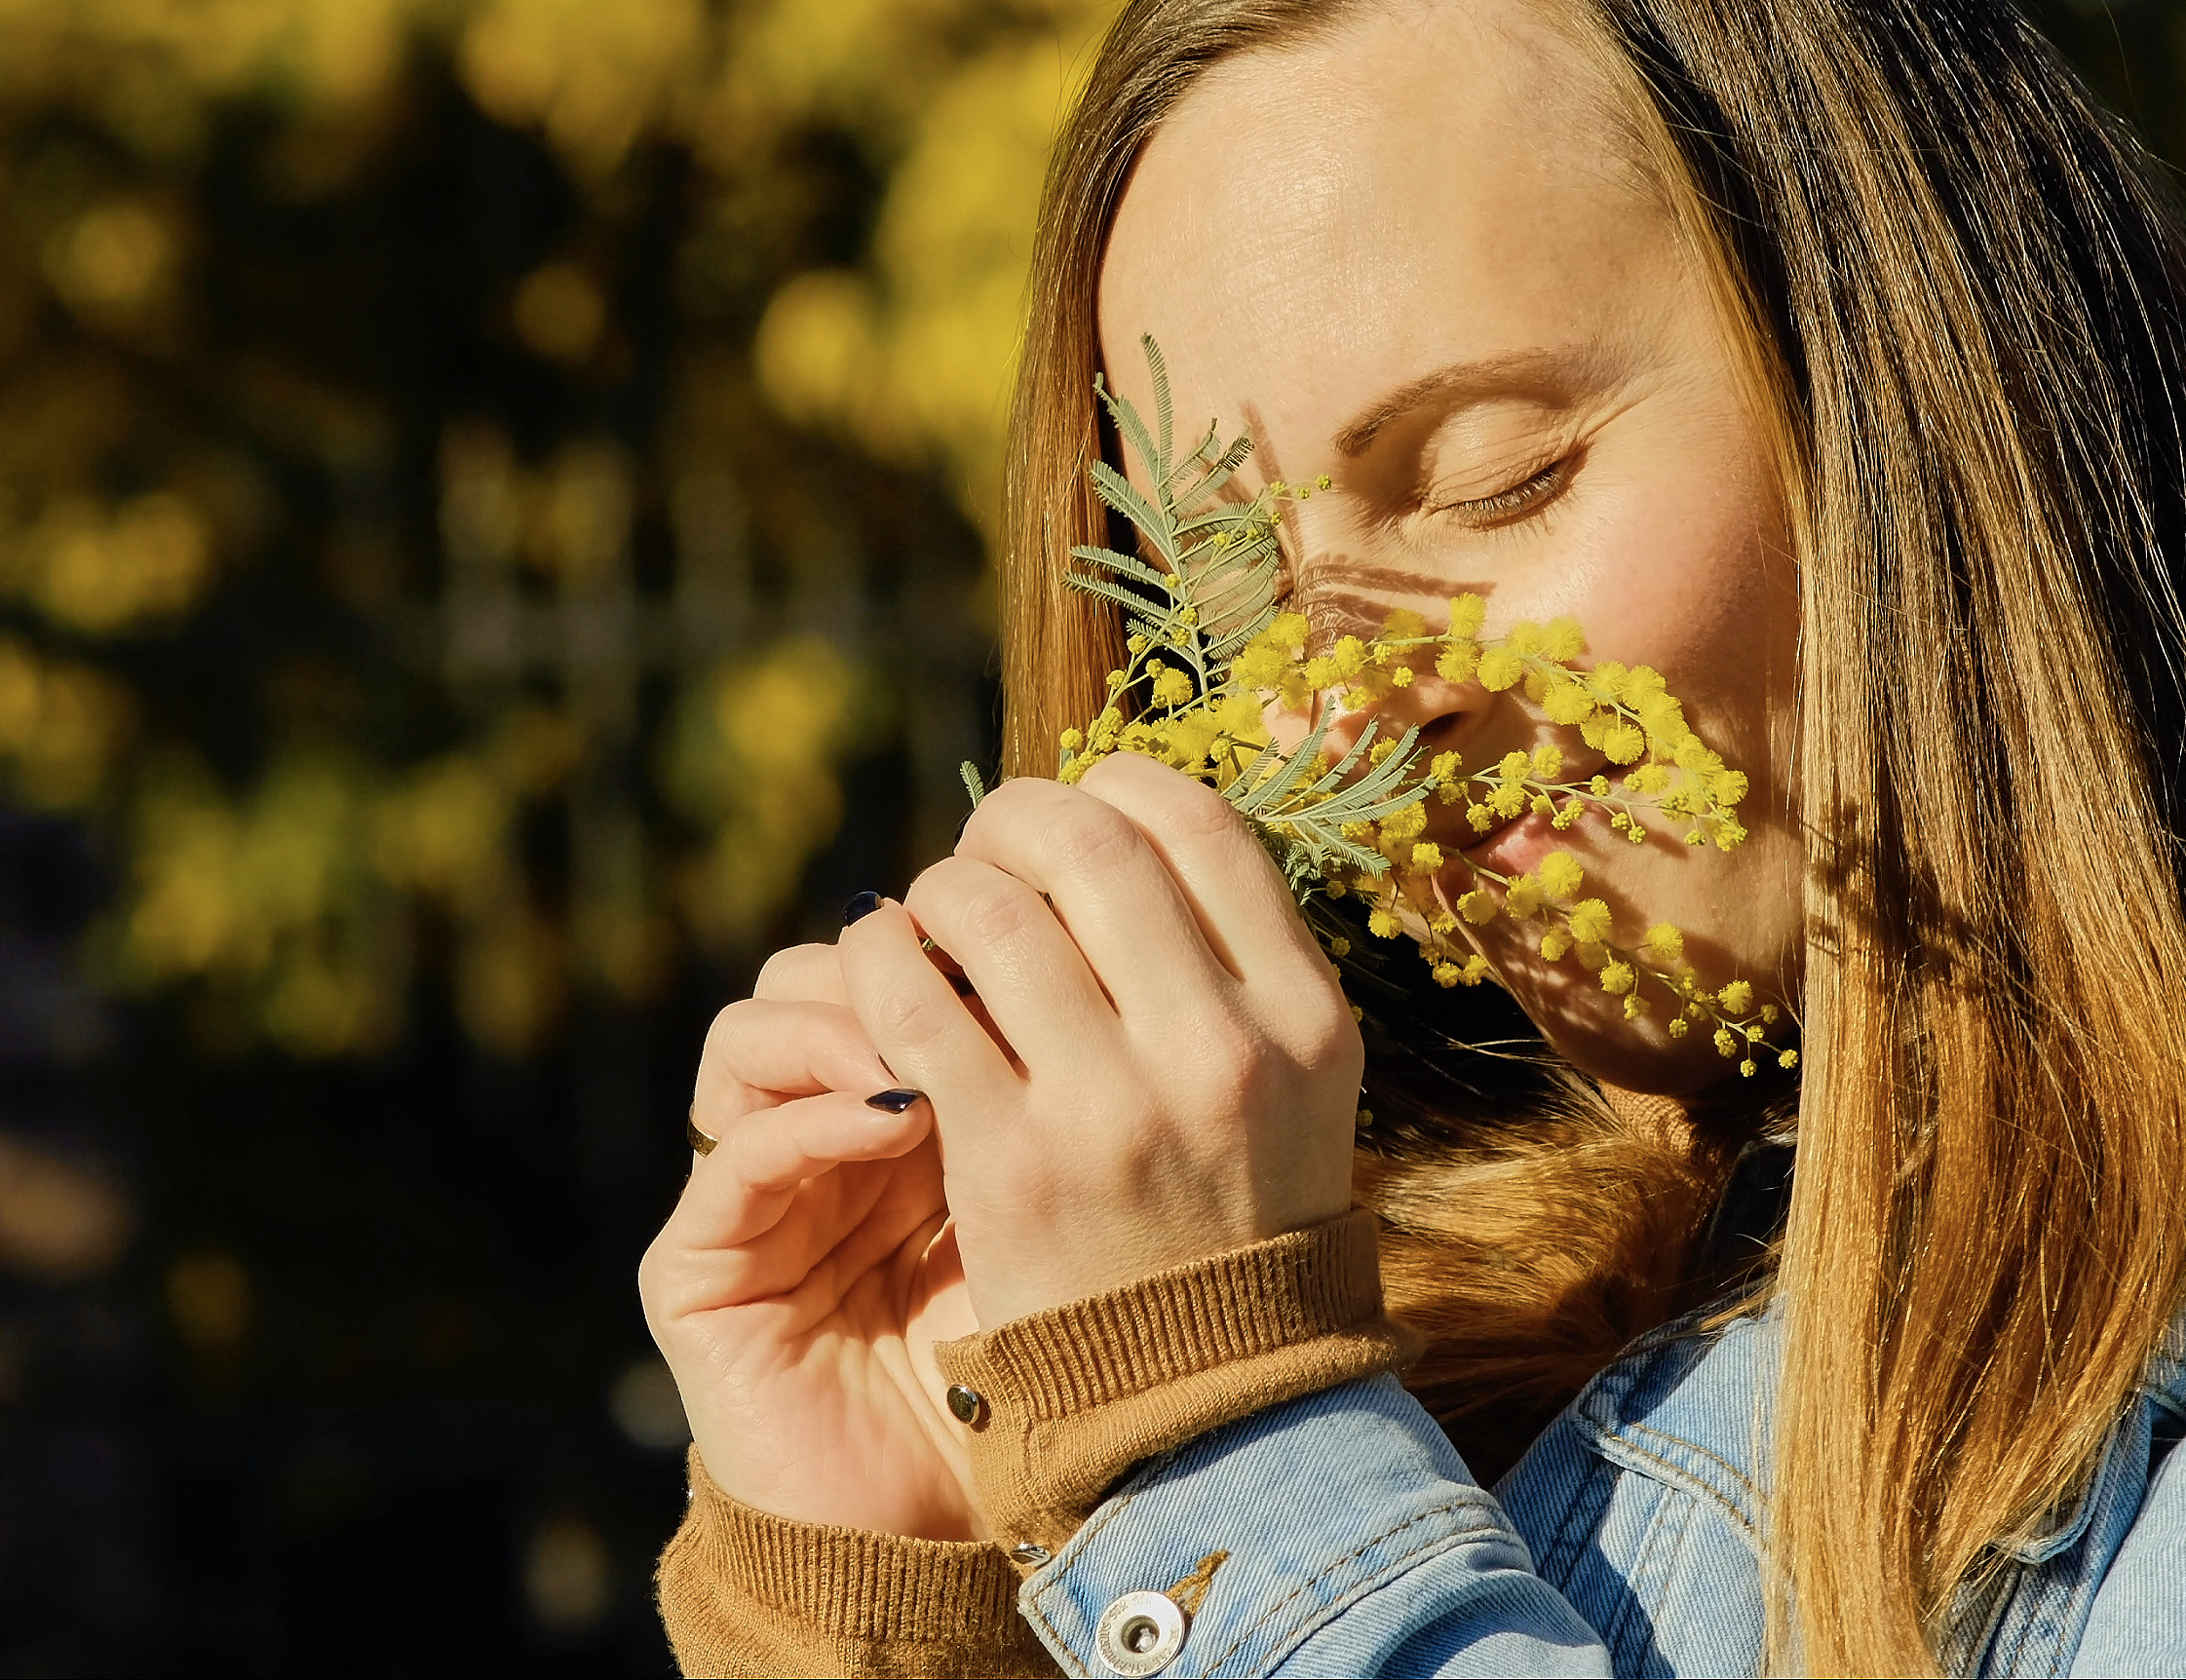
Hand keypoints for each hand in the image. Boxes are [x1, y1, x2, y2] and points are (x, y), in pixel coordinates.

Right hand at [638, 945, 983, 1538]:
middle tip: (972, 980)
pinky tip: (894, 1119)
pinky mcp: (697, 1268)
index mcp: (894, 1112)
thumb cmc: (1018, 1374)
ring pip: (750, 1035)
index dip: (947, 942)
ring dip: (841, 1022)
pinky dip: (811, 1120)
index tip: (1025, 937)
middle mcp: (811, 1137)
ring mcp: (746, 1196)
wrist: (942, 1534)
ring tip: (928, 1051)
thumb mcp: (1033, 1210)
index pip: (886, 968)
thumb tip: (1065, 951)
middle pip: (810, 977)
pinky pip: (734, 1156)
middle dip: (890, 965)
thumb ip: (1021, 1098)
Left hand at [837, 753, 1362, 1324]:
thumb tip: (1131, 826)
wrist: (1203, 1398)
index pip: (1199, 822)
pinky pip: (915, 1005)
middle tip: (987, 853)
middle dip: (1013, 820)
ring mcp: (1111, 1104)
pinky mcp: (1009, 1159)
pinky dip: (883, 962)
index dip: (1117, 787)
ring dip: (943, 888)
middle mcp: (1219, 1047)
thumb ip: (1237, 960)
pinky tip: (881, 970)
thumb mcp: (1297, 1082)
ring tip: (935, 919)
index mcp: (1303, 1014)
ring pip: (989, 907)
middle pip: (1088, 840)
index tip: (1078, 812)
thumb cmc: (1235, 1216)